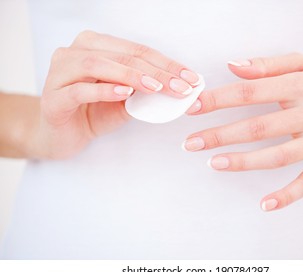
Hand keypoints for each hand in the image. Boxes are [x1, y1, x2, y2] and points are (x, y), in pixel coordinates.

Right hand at [33, 30, 199, 158]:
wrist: (61, 136)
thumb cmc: (94, 113)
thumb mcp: (124, 101)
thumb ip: (144, 91)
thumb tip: (178, 89)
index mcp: (96, 46)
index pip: (137, 50)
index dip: (166, 63)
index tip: (191, 78)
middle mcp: (75, 52)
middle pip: (122, 55)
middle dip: (156, 71)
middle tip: (181, 86)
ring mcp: (60, 72)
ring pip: (98, 64)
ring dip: (131, 76)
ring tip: (156, 88)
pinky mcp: (53, 97)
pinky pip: (80, 90)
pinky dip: (104, 91)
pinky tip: (125, 94)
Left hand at [184, 53, 302, 210]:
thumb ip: (268, 65)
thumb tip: (233, 67)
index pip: (251, 92)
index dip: (219, 99)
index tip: (194, 107)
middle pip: (259, 127)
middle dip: (221, 135)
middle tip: (191, 142)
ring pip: (277, 156)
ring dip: (243, 162)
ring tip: (214, 163)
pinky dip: (286, 196)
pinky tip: (265, 204)